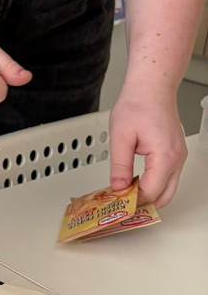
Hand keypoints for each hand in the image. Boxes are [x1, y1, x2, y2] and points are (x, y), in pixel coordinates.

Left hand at [109, 89, 187, 207]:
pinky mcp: (175, 152)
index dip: (132, 203)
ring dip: (149, 195)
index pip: (150, 192)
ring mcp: (178, 156)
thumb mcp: (120, 137)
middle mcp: (177, 158)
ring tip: (126, 197)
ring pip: (168, 188)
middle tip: (121, 208)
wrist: (152, 86)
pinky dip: (154, 184)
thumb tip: (118, 188)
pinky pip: (168, 177)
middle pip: (164, 196)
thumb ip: (119, 166)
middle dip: (143, 205)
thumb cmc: (138, 104)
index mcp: (165, 156)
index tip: (116, 207)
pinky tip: (136, 183)